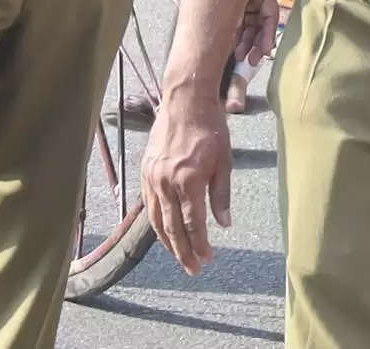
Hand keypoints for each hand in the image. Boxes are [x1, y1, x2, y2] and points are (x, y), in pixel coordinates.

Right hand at [145, 69, 236, 273]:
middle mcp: (166, 183)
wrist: (185, 100)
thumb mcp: (224, 160)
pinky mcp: (145, 172)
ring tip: (180, 257)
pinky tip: (166, 232)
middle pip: (173, 228)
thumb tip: (223, 224)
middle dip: (184, 252)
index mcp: (189, 180)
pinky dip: (157, 223)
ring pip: (157, 220)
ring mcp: (152, 178)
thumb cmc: (211, 128)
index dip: (201, 244)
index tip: (208, 259)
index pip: (193, 223)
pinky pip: (149, 205)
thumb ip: (221, 195)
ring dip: (168, 243)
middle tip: (194, 269)